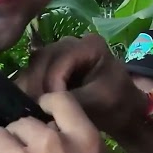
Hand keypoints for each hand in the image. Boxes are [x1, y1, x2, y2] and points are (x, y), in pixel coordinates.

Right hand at [18, 34, 146, 137]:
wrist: (123, 110)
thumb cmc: (116, 105)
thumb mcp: (96, 103)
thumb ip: (69, 100)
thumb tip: (40, 103)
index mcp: (89, 46)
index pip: (60, 62)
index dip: (51, 85)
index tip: (49, 109)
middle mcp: (72, 42)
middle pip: (43, 59)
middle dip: (36, 85)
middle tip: (34, 110)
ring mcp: (60, 51)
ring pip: (34, 64)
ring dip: (29, 86)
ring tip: (30, 108)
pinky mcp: (52, 63)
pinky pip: (34, 71)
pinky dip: (29, 86)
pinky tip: (28, 104)